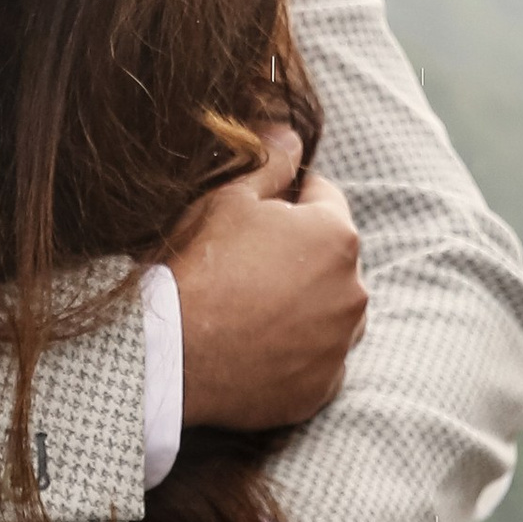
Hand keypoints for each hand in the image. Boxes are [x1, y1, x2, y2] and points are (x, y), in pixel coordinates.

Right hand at [166, 129, 365, 430]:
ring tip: (249, 308)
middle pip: (331, 257)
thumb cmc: (197, 266)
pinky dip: (296, 352)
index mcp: (337, 235)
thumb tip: (291, 133)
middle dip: (299, 254)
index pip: (324, 196)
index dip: (287, 198)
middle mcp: (354, 291)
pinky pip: (317, 360)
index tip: (254, 213)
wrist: (168, 353)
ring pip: (330, 310)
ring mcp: (340, 345)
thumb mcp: (227, 199)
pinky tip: (254, 346)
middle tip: (244, 263)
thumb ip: (270, 162)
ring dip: (303, 304)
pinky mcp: (322, 388)